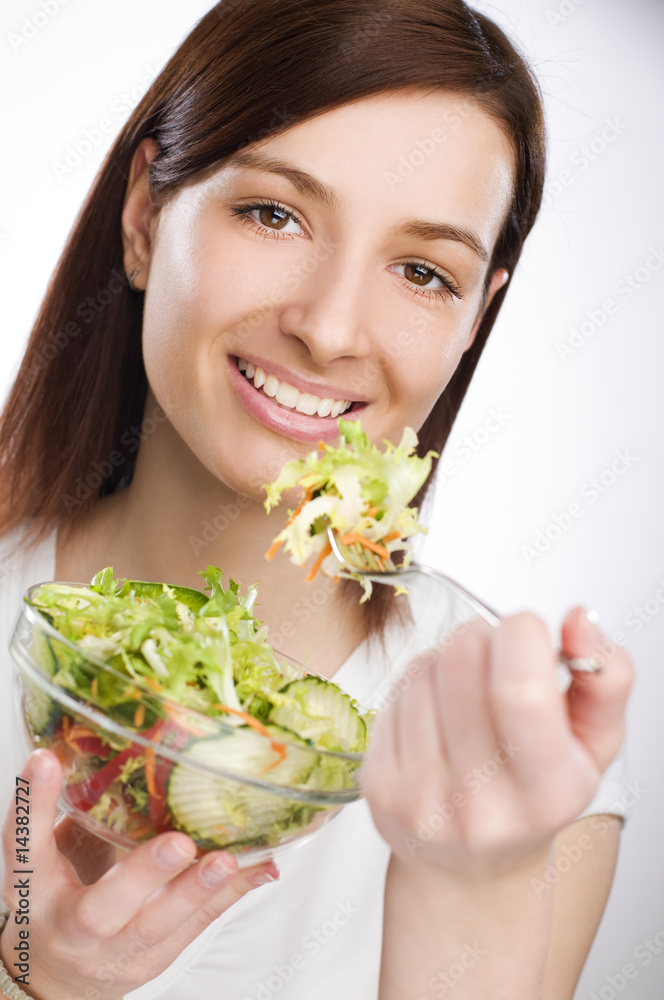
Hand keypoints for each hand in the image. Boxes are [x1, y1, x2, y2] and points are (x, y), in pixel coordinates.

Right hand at [1, 749, 278, 999]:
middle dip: (142, 874)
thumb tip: (79, 746)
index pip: (24, 846)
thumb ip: (62, 809)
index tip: (46, 759)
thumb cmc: (54, 900)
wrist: (52, 977)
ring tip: (228, 859)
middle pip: (101, 907)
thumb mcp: (44, 855)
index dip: (33, 803)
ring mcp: (116, 951)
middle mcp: (72, 927)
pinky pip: (195, 928)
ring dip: (197, 890)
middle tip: (180, 843)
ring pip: (157, 926)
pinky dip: (229, 896)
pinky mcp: (154, 960)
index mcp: (35, 890)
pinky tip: (261, 868)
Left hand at [361, 607, 633, 881]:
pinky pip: (395, 689)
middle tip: (498, 660)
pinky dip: (420, 684)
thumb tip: (578, 621)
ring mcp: (420, 797)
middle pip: (462, 660)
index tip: (530, 634)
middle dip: (485, 637)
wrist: (473, 868)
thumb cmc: (534, 797)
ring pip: (426, 667)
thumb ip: (605, 678)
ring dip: (450, 660)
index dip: (522, 634)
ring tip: (470, 695)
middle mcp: (480, 804)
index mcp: (546, 794)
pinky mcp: (378, 785)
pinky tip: (439, 714)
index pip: (520, 688)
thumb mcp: (593, 745)